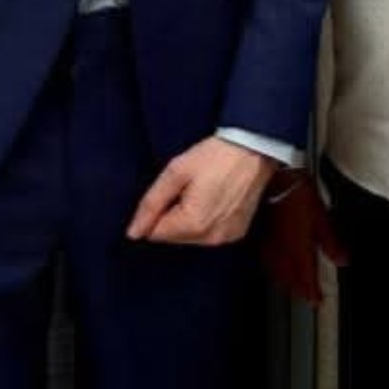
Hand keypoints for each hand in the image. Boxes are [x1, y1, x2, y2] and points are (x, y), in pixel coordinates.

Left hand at [126, 136, 275, 245]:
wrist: (254, 150)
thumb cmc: (214, 157)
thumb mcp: (176, 172)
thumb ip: (151, 204)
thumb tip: (133, 233)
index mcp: (192, 224)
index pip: (156, 233)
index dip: (157, 211)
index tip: (172, 190)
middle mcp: (210, 239)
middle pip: (173, 237)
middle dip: (173, 216)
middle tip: (188, 188)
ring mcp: (226, 238)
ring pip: (191, 237)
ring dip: (189, 219)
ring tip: (203, 191)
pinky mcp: (237, 233)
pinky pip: (209, 234)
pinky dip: (206, 221)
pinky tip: (215, 199)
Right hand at [261, 174, 347, 304]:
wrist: (274, 176)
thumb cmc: (298, 193)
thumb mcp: (322, 218)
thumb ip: (331, 242)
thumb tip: (342, 259)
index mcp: (299, 249)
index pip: (306, 278)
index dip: (312, 292)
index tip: (317, 301)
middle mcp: (283, 251)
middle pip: (290, 277)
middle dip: (298, 289)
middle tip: (304, 296)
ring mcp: (270, 243)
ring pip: (277, 270)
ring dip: (285, 280)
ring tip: (290, 286)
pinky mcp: (261, 234)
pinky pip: (267, 258)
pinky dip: (273, 267)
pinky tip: (274, 265)